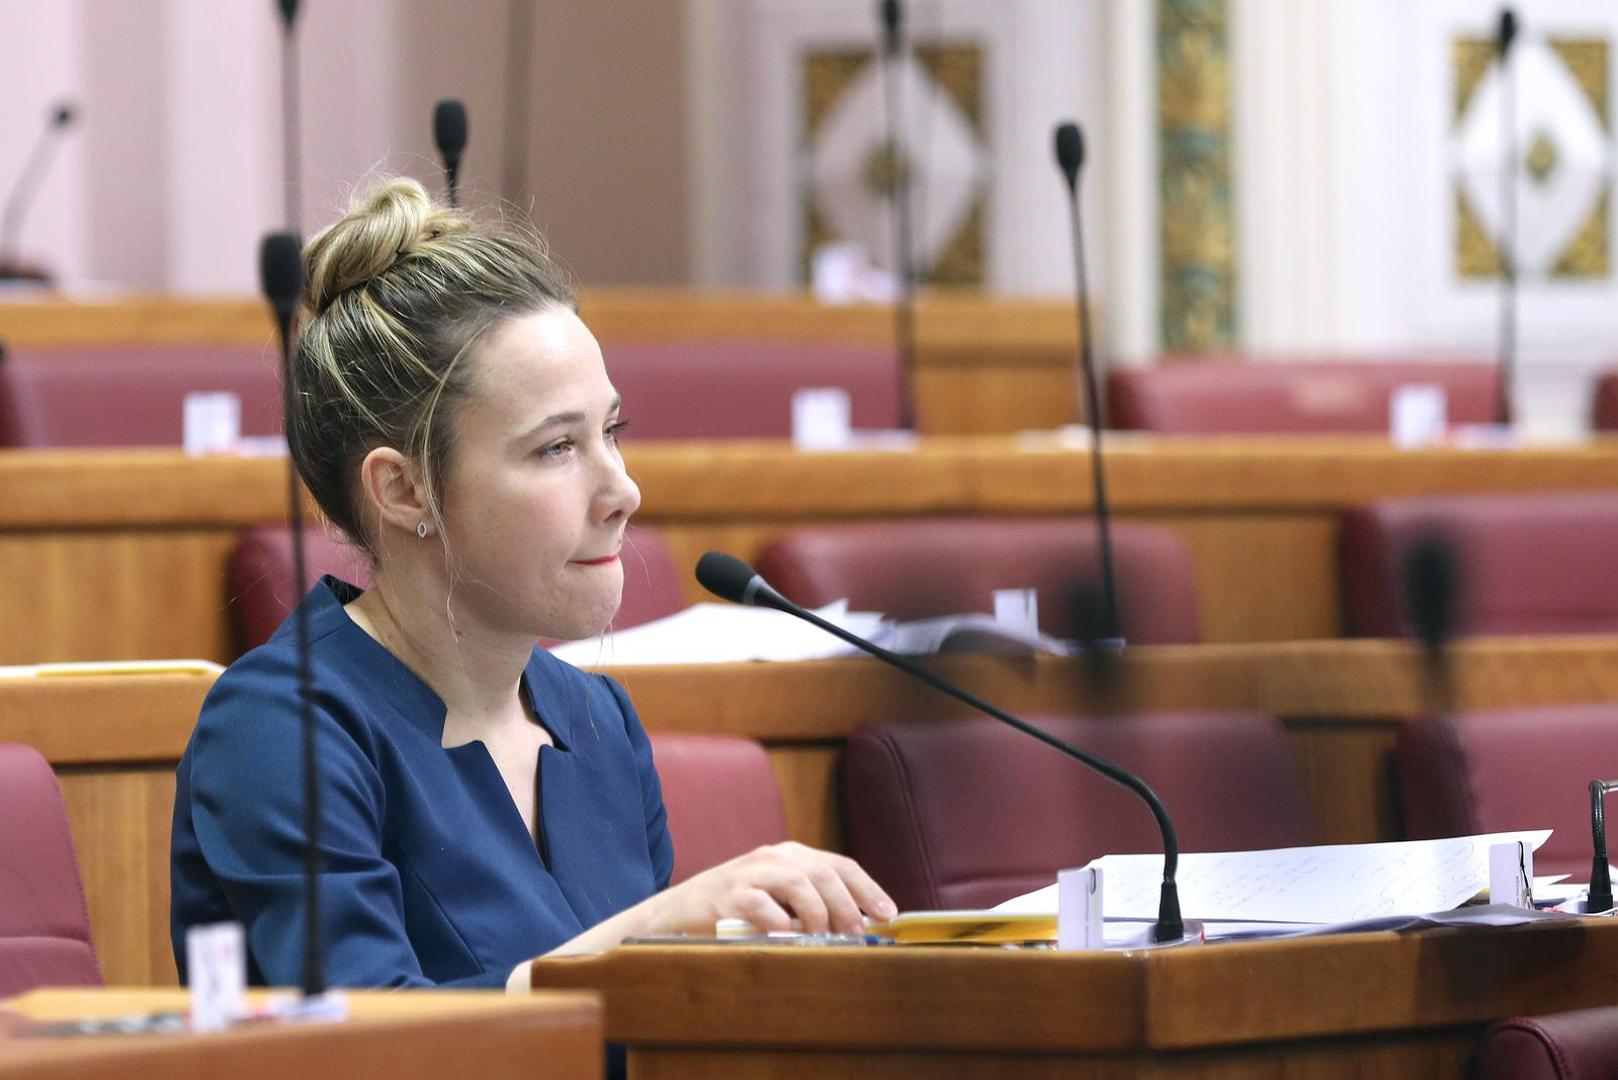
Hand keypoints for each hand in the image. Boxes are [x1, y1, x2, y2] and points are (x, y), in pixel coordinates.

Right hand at [647, 842, 896, 936]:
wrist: (672, 916)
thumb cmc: (732, 912)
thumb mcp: (775, 899)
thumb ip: (809, 904)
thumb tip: (856, 927)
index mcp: (789, 856)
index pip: (839, 864)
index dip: (867, 888)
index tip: (887, 914)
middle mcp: (771, 857)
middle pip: (824, 873)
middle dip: (848, 905)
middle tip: (857, 934)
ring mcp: (748, 874)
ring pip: (798, 882)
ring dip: (819, 913)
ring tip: (826, 938)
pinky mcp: (726, 897)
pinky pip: (762, 906)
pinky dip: (780, 924)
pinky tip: (787, 940)